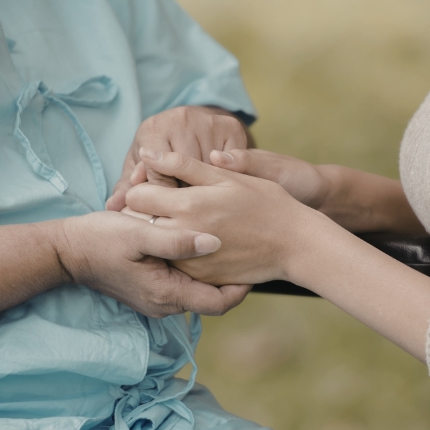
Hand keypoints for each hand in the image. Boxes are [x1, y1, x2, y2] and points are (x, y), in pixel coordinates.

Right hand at [55, 210, 249, 316]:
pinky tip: (201, 243)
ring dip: (214, 269)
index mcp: (167, 293)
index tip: (254, 264)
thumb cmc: (101, 239)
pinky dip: (197, 266)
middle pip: (213, 296)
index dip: (242, 287)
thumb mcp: (139, 235)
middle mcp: (165, 303)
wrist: (68, 250)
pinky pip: (185, 282)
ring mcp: (158, 298)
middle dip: (232, 275)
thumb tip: (216, 243)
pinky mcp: (153, 287)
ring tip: (230, 242)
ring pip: (199, 288)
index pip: (219, 303)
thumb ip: (177, 240)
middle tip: (248, 248)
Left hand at [105, 106, 251, 211]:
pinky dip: (224, 179)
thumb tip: (112, 206)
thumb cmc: (163, 150)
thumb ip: (128, 186)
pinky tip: (218, 188)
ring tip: (202, 204)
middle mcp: (181, 119)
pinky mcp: (231, 126)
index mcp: (153, 128)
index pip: (157, 173)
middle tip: (185, 212)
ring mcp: (208, 121)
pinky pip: (229, 164)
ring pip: (208, 170)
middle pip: (184, 172)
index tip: (166, 211)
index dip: (161, 196)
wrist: (196, 124)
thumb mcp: (144, 164)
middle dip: (184, 194)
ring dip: (206, 190)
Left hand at [124, 151, 321, 286]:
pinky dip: (175, 252)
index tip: (156, 186)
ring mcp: (190, 261)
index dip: (141, 187)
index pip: (134, 196)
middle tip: (163, 205)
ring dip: (157, 233)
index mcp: (187, 205)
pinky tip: (194, 242)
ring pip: (152, 245)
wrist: (295, 244)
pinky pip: (173, 263)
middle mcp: (182, 236)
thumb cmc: (265, 203)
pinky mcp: (200, 277)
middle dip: (143, 212)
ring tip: (181, 223)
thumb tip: (147, 152)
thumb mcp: (226, 177)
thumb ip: (182, 164)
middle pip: (138, 223)